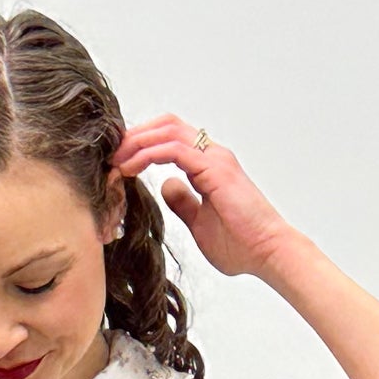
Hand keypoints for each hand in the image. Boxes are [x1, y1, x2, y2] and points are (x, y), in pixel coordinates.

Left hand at [112, 114, 296, 280]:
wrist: (267, 253)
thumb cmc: (242, 244)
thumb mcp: (199, 221)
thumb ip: (183, 201)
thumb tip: (166, 186)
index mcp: (209, 164)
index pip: (171, 137)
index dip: (142, 142)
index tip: (119, 161)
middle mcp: (212, 154)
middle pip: (166, 125)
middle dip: (134, 135)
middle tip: (111, 154)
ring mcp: (214, 158)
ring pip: (167, 130)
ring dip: (136, 142)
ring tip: (115, 161)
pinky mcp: (214, 169)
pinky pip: (173, 149)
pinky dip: (147, 154)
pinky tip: (130, 168)